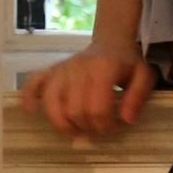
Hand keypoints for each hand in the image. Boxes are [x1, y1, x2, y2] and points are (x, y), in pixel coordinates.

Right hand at [17, 42, 156, 139]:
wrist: (111, 42)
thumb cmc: (127, 62)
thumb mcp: (143, 76)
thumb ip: (138, 97)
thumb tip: (126, 119)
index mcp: (102, 68)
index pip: (97, 107)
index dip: (104, 125)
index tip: (112, 129)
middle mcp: (78, 67)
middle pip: (74, 109)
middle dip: (86, 127)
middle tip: (97, 130)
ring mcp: (62, 67)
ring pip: (52, 102)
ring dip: (62, 123)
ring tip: (75, 130)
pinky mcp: (51, 69)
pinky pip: (33, 82)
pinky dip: (29, 97)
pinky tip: (31, 110)